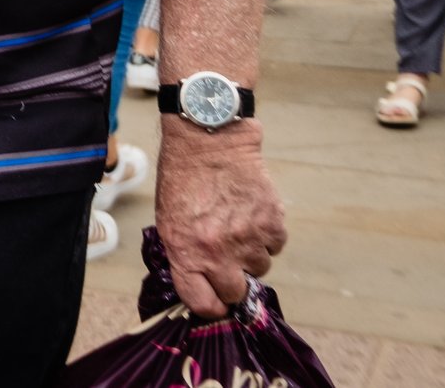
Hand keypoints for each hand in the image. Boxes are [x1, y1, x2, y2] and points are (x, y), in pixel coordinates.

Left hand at [154, 120, 286, 313]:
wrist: (208, 140)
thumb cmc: (182, 178)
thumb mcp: (169, 219)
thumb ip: (186, 253)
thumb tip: (202, 282)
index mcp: (185, 251)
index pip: (202, 303)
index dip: (210, 304)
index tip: (213, 297)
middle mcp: (217, 252)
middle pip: (235, 293)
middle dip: (232, 282)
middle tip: (228, 262)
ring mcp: (247, 239)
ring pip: (260, 268)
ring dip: (251, 254)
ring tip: (237, 225)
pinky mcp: (272, 224)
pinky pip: (275, 246)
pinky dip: (267, 236)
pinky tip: (251, 212)